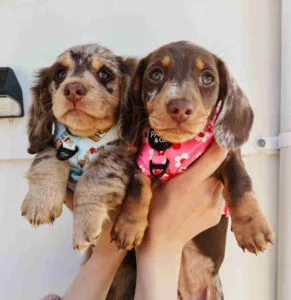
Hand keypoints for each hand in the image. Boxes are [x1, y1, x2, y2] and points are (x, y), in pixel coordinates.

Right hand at [134, 142, 227, 299]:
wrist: (162, 241)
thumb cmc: (155, 209)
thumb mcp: (156, 184)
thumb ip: (169, 166)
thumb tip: (175, 146)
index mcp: (190, 182)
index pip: (215, 157)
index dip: (221, 144)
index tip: (219, 136)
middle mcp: (207, 193)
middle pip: (218, 169)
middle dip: (210, 164)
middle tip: (197, 165)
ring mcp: (215, 206)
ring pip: (218, 183)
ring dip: (210, 179)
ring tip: (195, 186)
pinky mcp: (218, 216)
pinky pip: (218, 197)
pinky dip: (210, 194)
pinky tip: (196, 201)